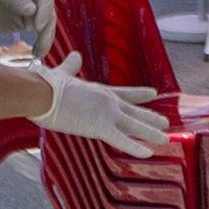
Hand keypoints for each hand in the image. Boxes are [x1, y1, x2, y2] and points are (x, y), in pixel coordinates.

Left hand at [0, 0, 56, 55]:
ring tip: (38, 53)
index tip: (37, 27)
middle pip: (50, 14)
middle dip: (47, 31)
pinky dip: (42, 43)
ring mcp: (34, 10)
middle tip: (39, 47)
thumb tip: (32, 9)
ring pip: (48, 25)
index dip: (45, 13)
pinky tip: (37, 52)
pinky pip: (42, 33)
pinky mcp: (30, 22)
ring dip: (46, 40)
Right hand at [29, 52, 170, 157]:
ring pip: (135, 126)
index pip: (125, 93)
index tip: (153, 93)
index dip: (140, 95)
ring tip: (166, 139)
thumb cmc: (47, 84)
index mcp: (100, 91)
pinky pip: (122, 140)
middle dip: (150, 118)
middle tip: (166, 122)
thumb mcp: (63, 73)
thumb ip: (71, 66)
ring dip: (151, 133)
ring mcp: (107, 113)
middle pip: (134, 111)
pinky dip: (136, 147)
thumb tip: (74, 55)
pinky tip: (149, 153)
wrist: (41, 92)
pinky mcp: (100, 127)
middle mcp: (108, 101)